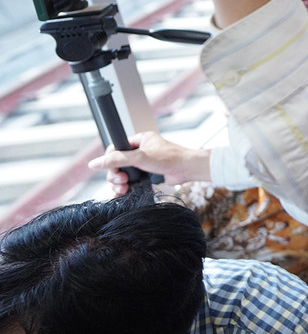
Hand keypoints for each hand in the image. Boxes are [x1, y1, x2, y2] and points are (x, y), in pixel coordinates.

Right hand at [88, 131, 211, 196]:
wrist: (187, 169)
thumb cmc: (168, 158)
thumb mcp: (139, 157)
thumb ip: (116, 160)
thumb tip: (94, 163)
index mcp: (139, 140)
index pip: (115, 148)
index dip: (110, 160)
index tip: (112, 170)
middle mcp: (140, 151)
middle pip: (116, 164)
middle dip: (114, 175)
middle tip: (120, 180)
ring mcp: (143, 164)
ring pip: (122, 174)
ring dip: (118, 183)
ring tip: (122, 188)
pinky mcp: (146, 175)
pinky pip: (130, 182)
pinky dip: (125, 188)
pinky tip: (123, 193)